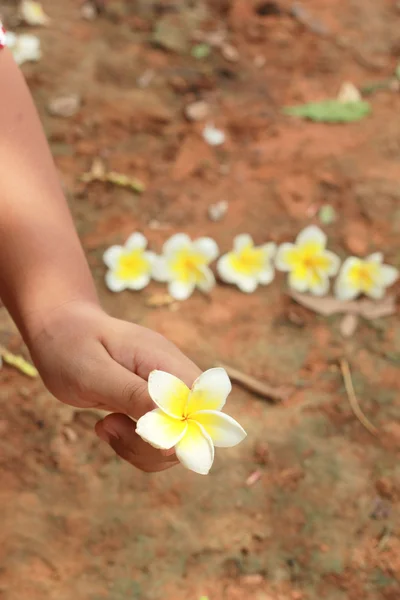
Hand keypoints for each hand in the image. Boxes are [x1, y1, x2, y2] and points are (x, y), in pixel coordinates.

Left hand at [27, 301, 200, 471]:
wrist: (58, 328)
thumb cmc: (70, 344)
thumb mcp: (94, 372)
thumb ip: (133, 395)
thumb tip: (173, 425)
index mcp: (164, 360)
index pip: (201, 404)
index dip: (184, 431)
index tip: (147, 439)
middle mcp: (172, 374)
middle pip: (193, 427)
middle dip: (156, 445)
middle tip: (112, 428)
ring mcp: (165, 389)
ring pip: (177, 439)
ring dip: (143, 448)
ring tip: (106, 428)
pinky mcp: (152, 403)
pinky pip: (159, 438)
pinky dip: (135, 444)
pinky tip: (108, 427)